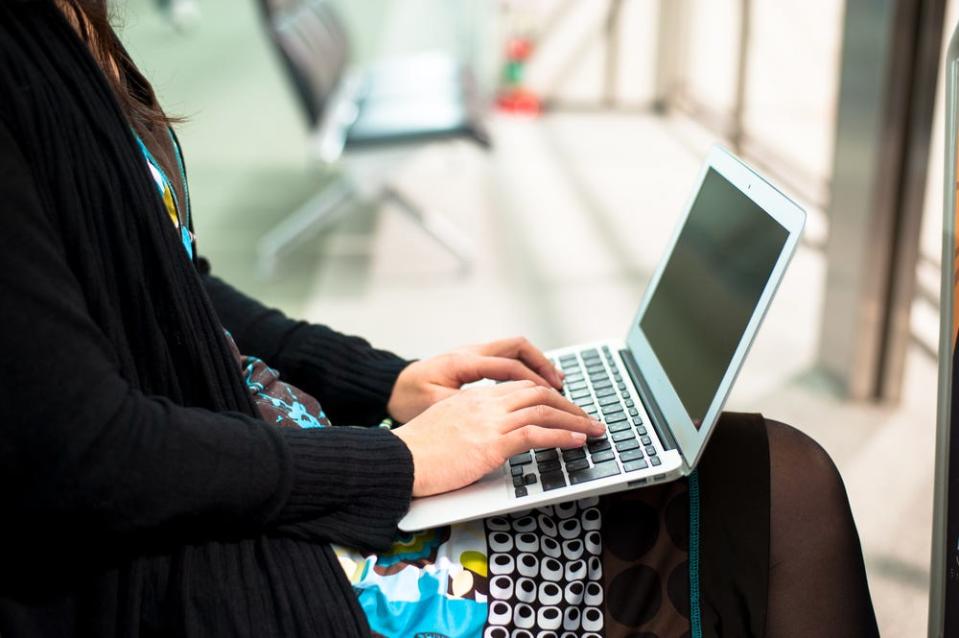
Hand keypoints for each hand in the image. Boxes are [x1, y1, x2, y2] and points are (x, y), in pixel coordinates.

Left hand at [387, 337, 564, 422]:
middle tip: (563, 388)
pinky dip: (526, 369)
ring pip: (515, 350)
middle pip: (519, 348)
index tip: (554, 397)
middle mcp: (471, 352)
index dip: (535, 382)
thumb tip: (496, 415)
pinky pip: (506, 359)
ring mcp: (474, 354)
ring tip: (558, 386)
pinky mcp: (474, 361)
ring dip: (538, 366)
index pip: (509, 366)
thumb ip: (465, 407)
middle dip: (544, 367)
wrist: (390, 388)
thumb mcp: (433, 406)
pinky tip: (537, 386)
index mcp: (463, 362)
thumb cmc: (408, 399)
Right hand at [391, 380, 604, 496]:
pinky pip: (537, 434)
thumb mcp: (447, 427)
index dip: (548, 396)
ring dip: (575, 420)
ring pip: (544, 409)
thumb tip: (487, 439)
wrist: (397, 459)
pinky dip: (563, 436)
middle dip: (569, 405)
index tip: (564, 408)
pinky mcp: (492, 443)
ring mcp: (490, 421)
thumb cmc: (416, 452)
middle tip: (588, 418)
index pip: (521, 387)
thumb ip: (470, 424)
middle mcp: (486, 403)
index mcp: (475, 398)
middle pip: (539, 392)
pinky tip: (577, 442)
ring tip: (594, 430)